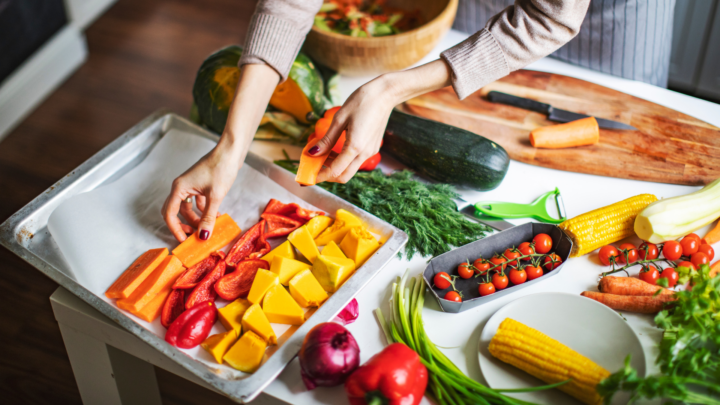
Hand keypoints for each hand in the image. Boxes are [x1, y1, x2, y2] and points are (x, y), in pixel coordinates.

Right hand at [161, 147, 240, 241]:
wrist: (230, 151)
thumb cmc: (221, 168)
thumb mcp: (215, 196)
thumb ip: (208, 217)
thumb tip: (203, 236)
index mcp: (179, 188)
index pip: (169, 214)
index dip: (175, 229)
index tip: (184, 241)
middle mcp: (181, 187)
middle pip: (175, 212)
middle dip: (183, 225)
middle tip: (193, 237)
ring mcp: (190, 186)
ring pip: (187, 208)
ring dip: (196, 219)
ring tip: (208, 228)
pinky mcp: (200, 185)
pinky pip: (197, 203)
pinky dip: (204, 211)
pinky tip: (216, 217)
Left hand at [312, 59, 451, 183]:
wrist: (385, 94)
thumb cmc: (362, 101)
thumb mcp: (339, 119)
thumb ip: (327, 139)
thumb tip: (312, 153)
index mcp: (355, 146)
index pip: (335, 171)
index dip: (320, 176)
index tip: (308, 177)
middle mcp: (365, 153)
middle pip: (344, 176)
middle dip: (328, 175)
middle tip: (314, 168)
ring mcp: (370, 151)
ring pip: (350, 169)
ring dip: (335, 167)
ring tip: (322, 155)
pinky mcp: (373, 147)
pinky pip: (356, 161)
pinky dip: (344, 160)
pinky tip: (336, 149)